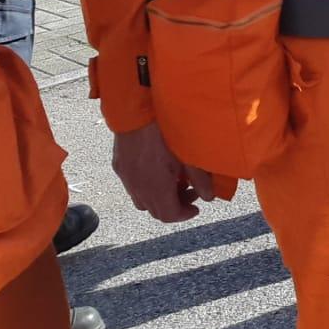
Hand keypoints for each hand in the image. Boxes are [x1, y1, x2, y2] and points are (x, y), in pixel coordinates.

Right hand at [112, 124, 226, 222]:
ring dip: (161, 198)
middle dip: (175, 206)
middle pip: (156, 211)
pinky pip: (133, 186)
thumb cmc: (165, 132)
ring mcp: (126, 178)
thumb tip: (208, 196)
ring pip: (143, 200)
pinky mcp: (120, 167)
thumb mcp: (189, 157)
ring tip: (176, 181)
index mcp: (155, 188)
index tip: (196, 207)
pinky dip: (148, 187)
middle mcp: (138, 187)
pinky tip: (160, 171)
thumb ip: (200, 179)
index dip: (185, 215)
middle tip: (190, 192)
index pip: (169, 215)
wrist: (136, 112)